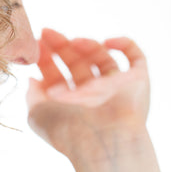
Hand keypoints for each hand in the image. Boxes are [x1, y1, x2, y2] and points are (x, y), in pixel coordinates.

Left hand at [27, 28, 150, 164]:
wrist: (103, 139)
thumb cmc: (68, 130)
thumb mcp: (37, 113)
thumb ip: (32, 96)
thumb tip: (33, 80)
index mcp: (71, 105)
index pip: (58, 76)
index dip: (46, 58)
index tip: (36, 43)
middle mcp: (94, 96)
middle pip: (78, 64)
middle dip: (61, 47)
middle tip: (47, 32)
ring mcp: (116, 88)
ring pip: (102, 59)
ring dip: (87, 45)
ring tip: (75, 41)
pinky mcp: (138, 81)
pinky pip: (136, 58)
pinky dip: (124, 45)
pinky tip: (107, 42)